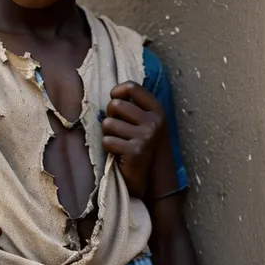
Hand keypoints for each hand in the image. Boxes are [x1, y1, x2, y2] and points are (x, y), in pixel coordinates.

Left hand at [102, 81, 164, 197]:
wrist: (149, 177)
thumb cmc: (140, 144)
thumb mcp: (145, 121)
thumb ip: (134, 106)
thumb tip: (112, 93)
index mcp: (157, 109)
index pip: (132, 87)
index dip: (117, 92)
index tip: (114, 100)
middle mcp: (154, 121)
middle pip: (116, 105)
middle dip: (110, 116)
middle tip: (117, 129)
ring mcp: (146, 136)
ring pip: (108, 123)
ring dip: (108, 134)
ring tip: (119, 142)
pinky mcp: (136, 151)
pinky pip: (107, 141)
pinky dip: (108, 148)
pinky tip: (119, 153)